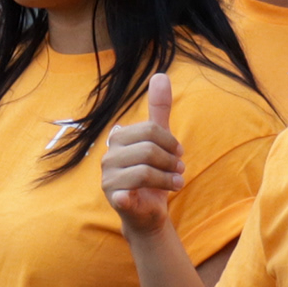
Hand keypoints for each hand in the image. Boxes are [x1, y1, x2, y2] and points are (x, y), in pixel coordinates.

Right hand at [100, 73, 185, 235]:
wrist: (148, 211)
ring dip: (169, 178)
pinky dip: (136, 194)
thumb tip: (160, 75)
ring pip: (145, 171)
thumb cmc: (153, 173)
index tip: (178, 154)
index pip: (150, 130)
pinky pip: (125, 192)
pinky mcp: (113, 198)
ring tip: (176, 183)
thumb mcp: (158, 140)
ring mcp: (108, 178)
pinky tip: (147, 197)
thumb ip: (159, 110)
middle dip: (170, 161)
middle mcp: (108, 156)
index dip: (170, 142)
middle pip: (148, 149)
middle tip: (179, 170)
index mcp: (118, 138)